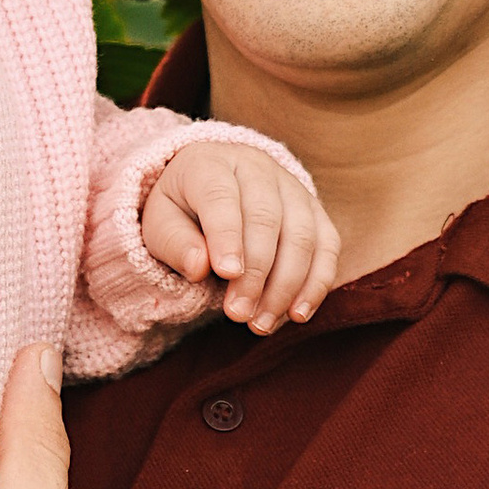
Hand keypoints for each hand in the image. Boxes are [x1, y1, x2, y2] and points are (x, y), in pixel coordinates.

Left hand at [141, 141, 339, 335]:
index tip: (227, 274)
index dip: (226, 236)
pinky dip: (317, 283)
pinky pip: (327, 246)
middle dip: (255, 272)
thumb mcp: (160, 223)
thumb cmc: (182, 211)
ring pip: (301, 235)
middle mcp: (257, 168)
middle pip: (266, 218)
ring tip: (261, 324)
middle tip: (237, 314)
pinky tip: (297, 314)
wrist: (211, 190)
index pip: (220, 196)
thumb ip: (174, 243)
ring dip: (286, 286)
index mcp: (210, 164)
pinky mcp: (315, 211)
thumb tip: (200, 267)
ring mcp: (292, 187)